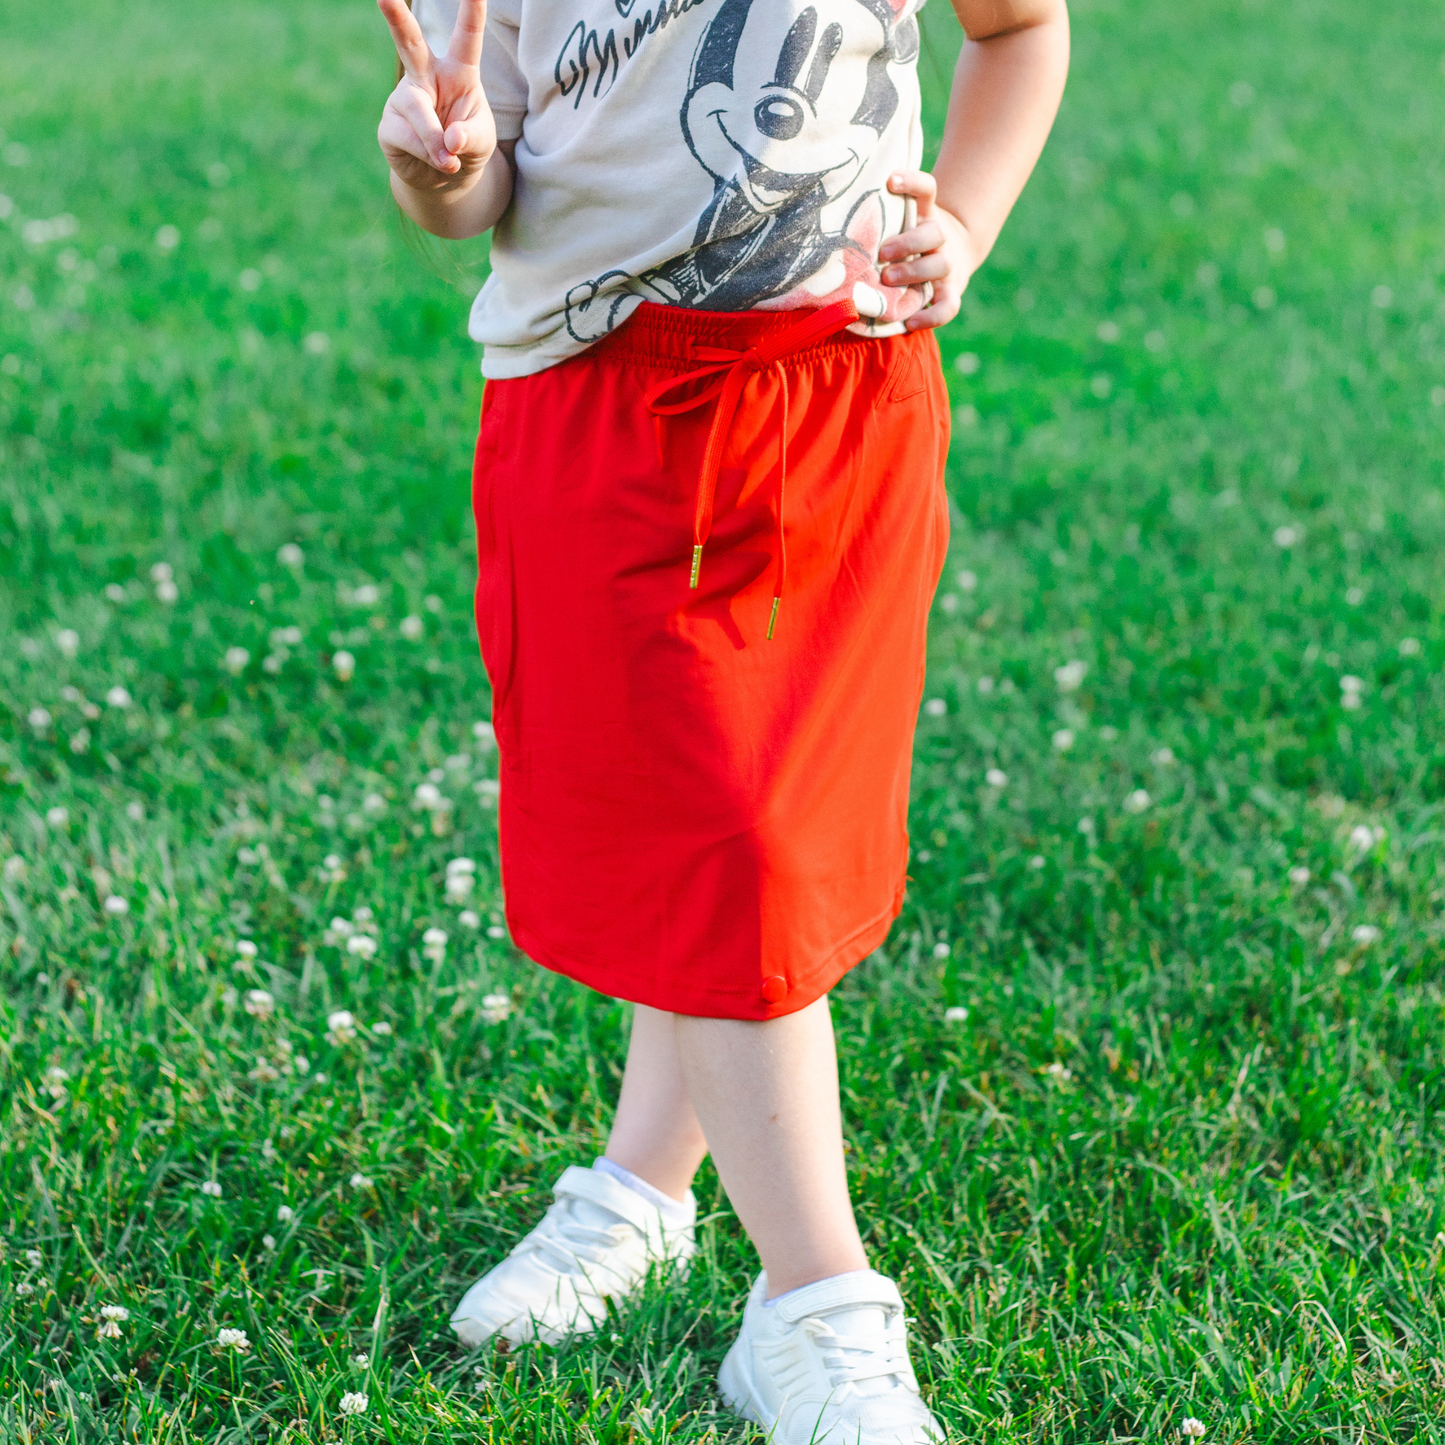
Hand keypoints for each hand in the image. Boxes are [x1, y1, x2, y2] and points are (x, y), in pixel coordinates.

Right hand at [377, 0, 496, 193]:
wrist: (444, 179)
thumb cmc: (467, 147)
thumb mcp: (482, 142)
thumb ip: (471, 137)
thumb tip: (449, 140)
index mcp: (458, 72)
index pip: (467, 40)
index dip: (471, 15)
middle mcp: (427, 76)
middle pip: (410, 42)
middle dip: (397, 18)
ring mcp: (404, 98)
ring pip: (415, 107)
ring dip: (433, 137)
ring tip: (448, 161)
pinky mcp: (389, 125)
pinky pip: (406, 136)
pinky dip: (426, 154)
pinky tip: (435, 162)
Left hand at [879, 171, 981, 331]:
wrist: (954, 254)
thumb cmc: (908, 241)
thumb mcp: (899, 223)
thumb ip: (876, 222)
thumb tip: (827, 229)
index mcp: (926, 214)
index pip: (927, 189)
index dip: (912, 182)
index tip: (889, 180)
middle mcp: (940, 237)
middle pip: (935, 232)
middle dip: (908, 242)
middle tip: (882, 253)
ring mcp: (947, 264)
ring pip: (943, 264)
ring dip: (914, 273)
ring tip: (888, 280)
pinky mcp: (952, 291)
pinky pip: (949, 306)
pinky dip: (931, 316)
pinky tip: (910, 322)